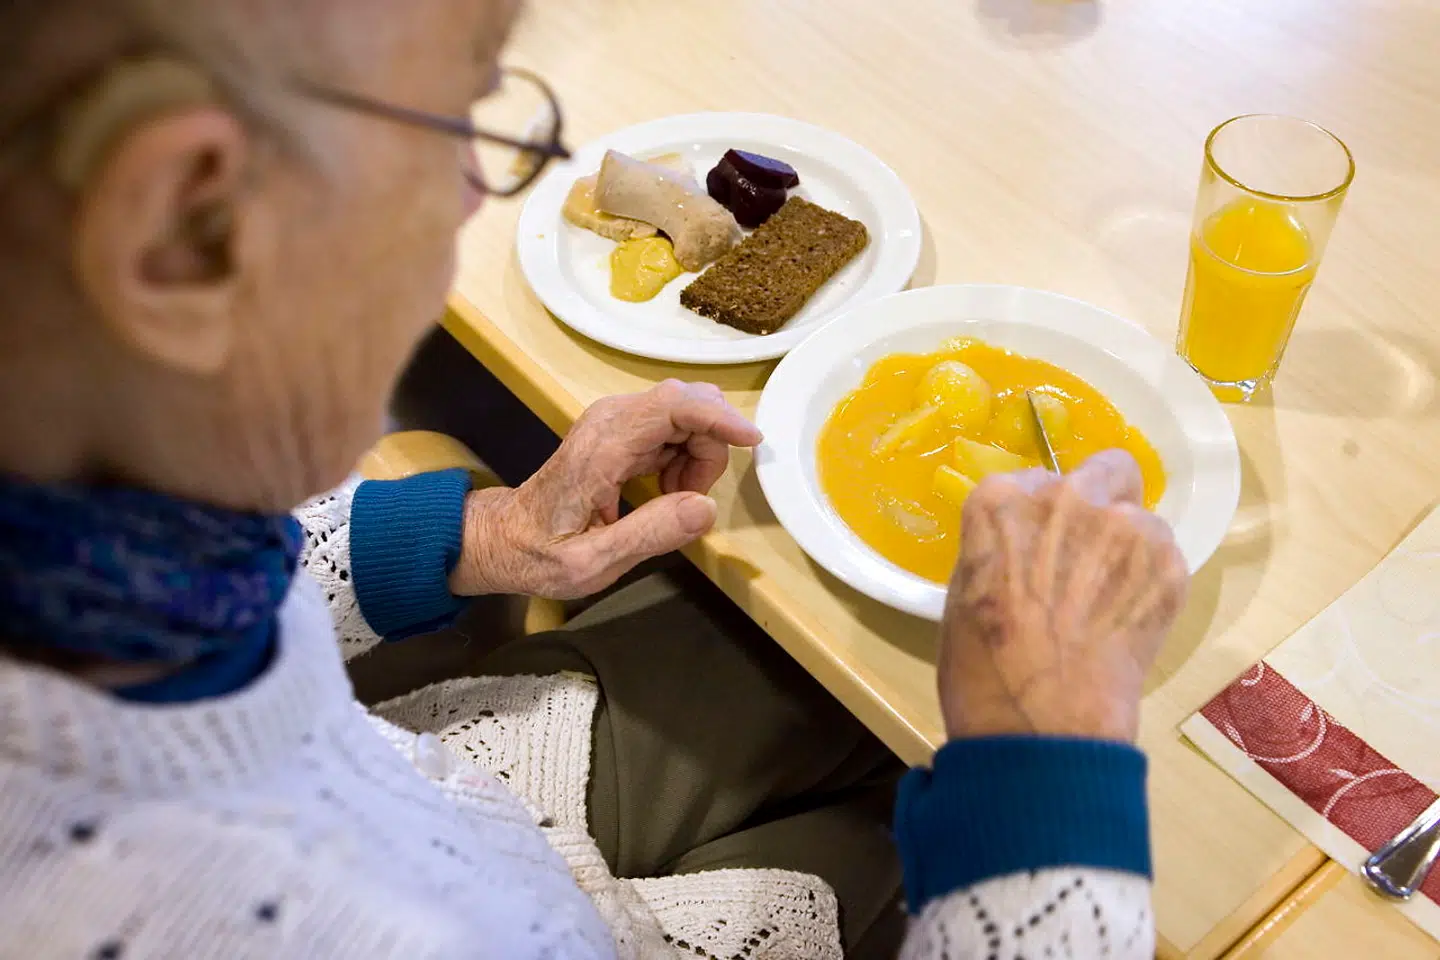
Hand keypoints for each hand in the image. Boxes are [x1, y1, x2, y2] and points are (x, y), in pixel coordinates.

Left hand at [449, 380, 761, 598]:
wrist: (505, 536)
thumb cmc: (541, 554)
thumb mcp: (592, 563)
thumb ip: (649, 535)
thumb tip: (705, 507)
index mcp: (602, 448)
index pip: (673, 407)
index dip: (719, 419)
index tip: (753, 441)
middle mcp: (610, 419)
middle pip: (688, 404)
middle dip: (710, 448)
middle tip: (689, 498)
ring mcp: (614, 419)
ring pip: (685, 413)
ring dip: (698, 455)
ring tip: (672, 500)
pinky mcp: (620, 427)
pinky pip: (673, 426)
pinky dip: (685, 456)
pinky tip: (665, 490)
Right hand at [938, 450, 1187, 742]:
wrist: (1042, 720)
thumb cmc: (983, 668)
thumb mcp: (966, 591)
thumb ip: (1001, 547)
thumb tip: (1028, 548)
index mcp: (1001, 500)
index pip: (1031, 481)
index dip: (1039, 518)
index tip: (1038, 548)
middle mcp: (1066, 496)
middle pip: (1099, 473)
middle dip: (1095, 508)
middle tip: (1085, 563)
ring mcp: (1123, 525)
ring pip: (1137, 516)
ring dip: (1126, 548)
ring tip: (1108, 604)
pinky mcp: (1168, 562)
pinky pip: (1163, 556)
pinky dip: (1151, 583)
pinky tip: (1128, 623)